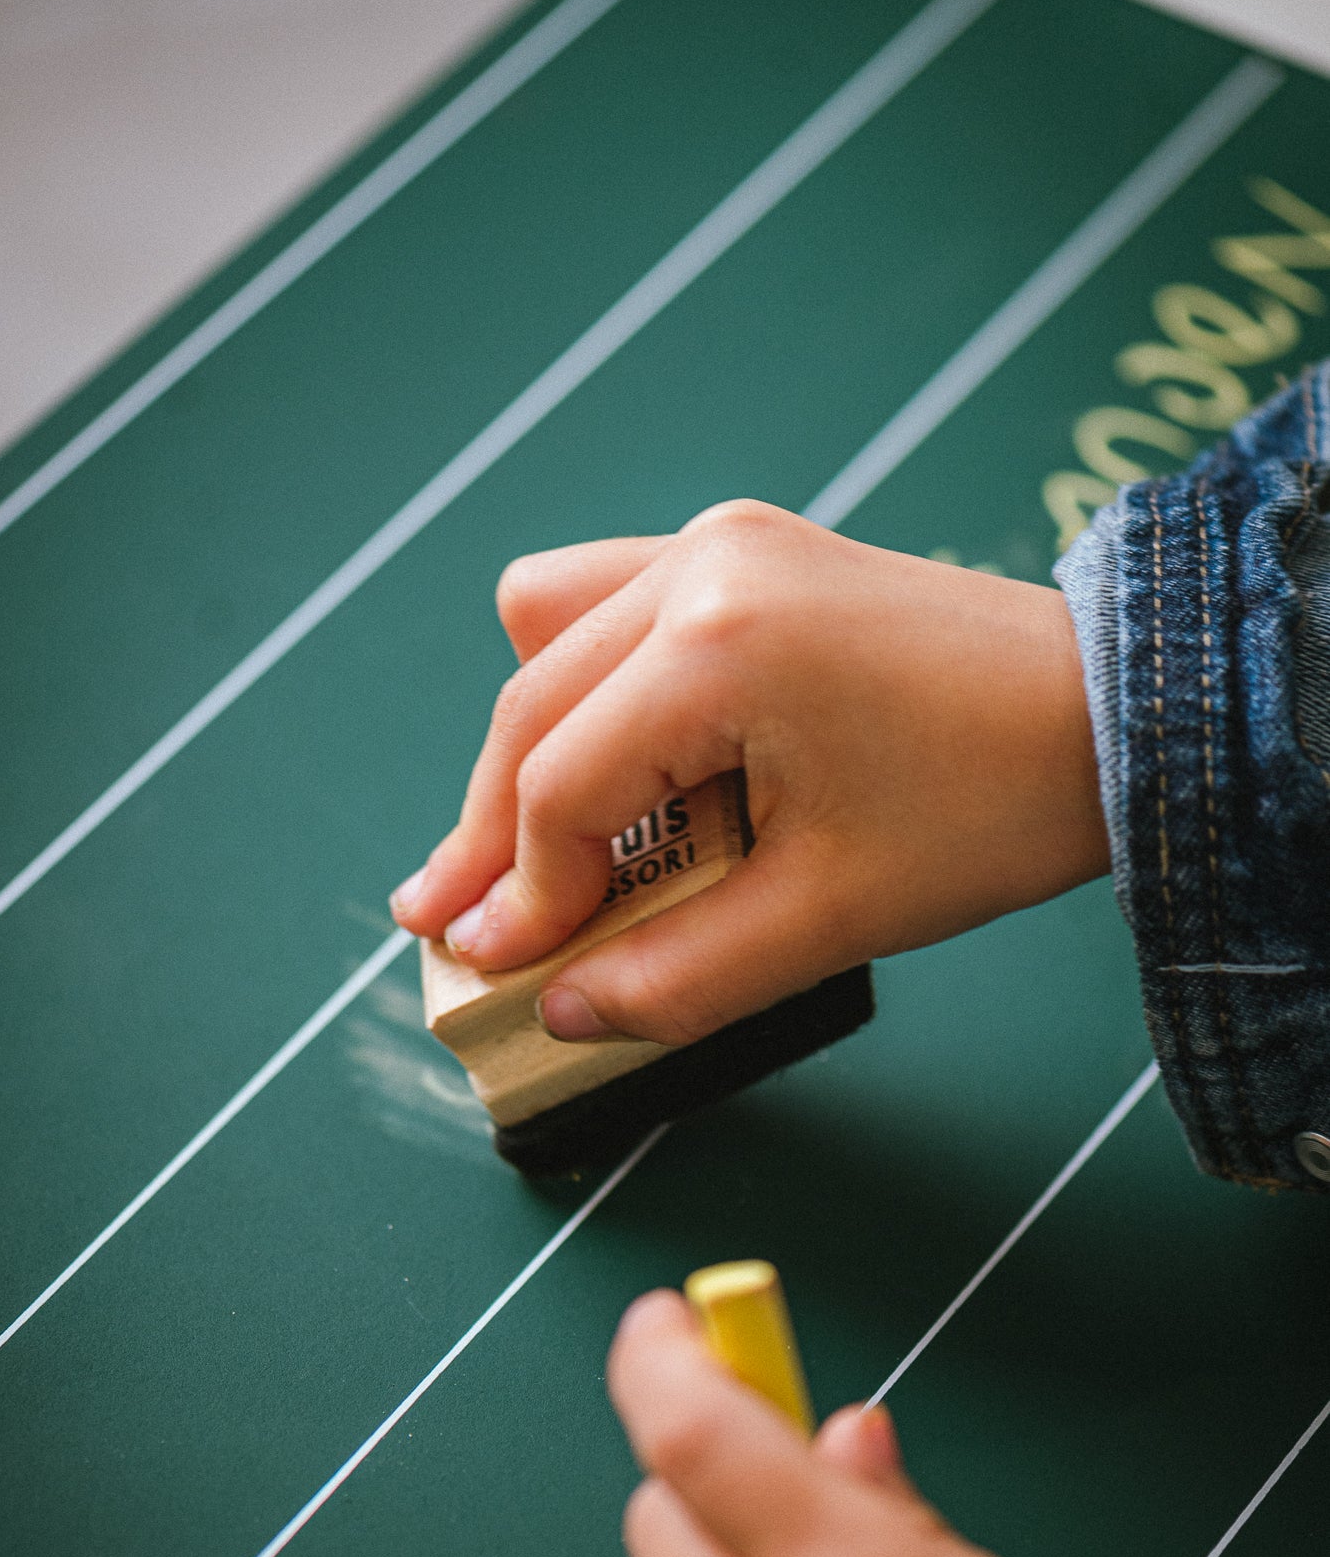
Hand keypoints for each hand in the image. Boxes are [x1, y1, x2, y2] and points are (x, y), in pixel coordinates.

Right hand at [389, 501, 1107, 1044]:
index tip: (489, 973)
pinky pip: (608, 602)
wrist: (1112, 713)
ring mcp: (721, 542)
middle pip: (534, 711)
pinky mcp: (745, 548)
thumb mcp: (830, 916)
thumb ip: (678, 974)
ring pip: (551, 644)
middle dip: (490, 833)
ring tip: (511, 855)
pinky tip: (598, 759)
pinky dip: (583, 687)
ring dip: (529, 754)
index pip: (562, 787)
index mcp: (718, 645)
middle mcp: (700, 567)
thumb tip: (563, 1013)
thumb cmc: (991, 807)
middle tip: (444, 928)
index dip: (518, 895)